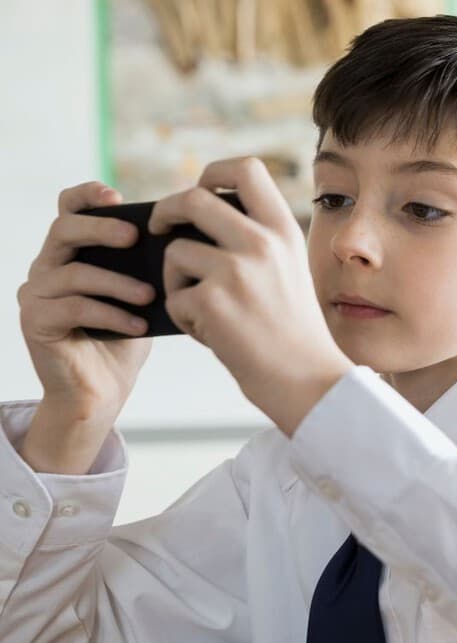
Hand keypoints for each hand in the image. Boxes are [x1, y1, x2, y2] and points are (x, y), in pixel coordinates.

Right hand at [18, 181, 154, 421]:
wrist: (103, 390)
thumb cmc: (126, 336)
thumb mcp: (142, 292)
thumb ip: (147, 265)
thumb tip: (178, 239)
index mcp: (71, 253)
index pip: (68, 209)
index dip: (88, 195)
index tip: (117, 197)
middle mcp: (46, 266)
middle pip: (64, 230)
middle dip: (101, 228)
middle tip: (134, 237)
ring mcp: (35, 294)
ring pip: (72, 272)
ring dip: (116, 281)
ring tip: (149, 296)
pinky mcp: (35, 321)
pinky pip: (73, 307)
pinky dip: (111, 314)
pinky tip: (138, 325)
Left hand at [150, 157, 350, 435]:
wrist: (307, 379)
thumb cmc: (293, 332)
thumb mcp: (290, 270)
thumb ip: (258, 241)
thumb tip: (200, 218)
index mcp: (284, 231)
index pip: (245, 169)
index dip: (213, 172)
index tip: (202, 189)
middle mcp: (261, 242)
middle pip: (192, 198)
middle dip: (166, 211)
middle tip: (160, 229)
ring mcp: (235, 270)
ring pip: (175, 252)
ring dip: (176, 280)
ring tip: (204, 309)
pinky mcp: (211, 300)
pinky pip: (174, 296)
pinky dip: (185, 317)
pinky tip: (213, 334)